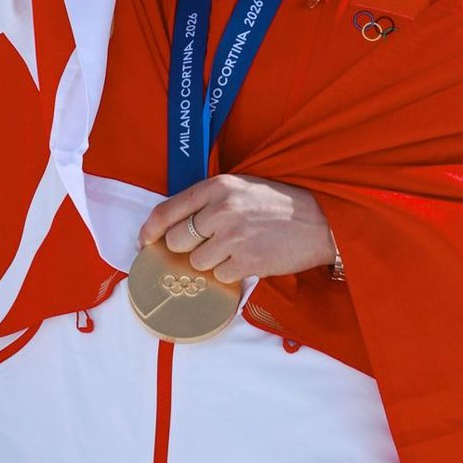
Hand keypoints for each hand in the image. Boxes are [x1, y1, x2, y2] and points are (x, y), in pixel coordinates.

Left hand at [137, 175, 336, 285]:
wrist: (318, 221)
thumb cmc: (277, 203)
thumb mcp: (240, 187)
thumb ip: (208, 201)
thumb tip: (174, 227)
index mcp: (217, 186)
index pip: (167, 210)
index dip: (150, 230)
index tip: (144, 242)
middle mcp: (220, 210)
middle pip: (176, 240)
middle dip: (185, 248)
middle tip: (205, 246)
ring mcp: (232, 238)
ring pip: (196, 262)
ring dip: (210, 262)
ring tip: (234, 249)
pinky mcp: (246, 263)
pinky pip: (220, 276)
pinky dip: (229, 273)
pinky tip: (247, 259)